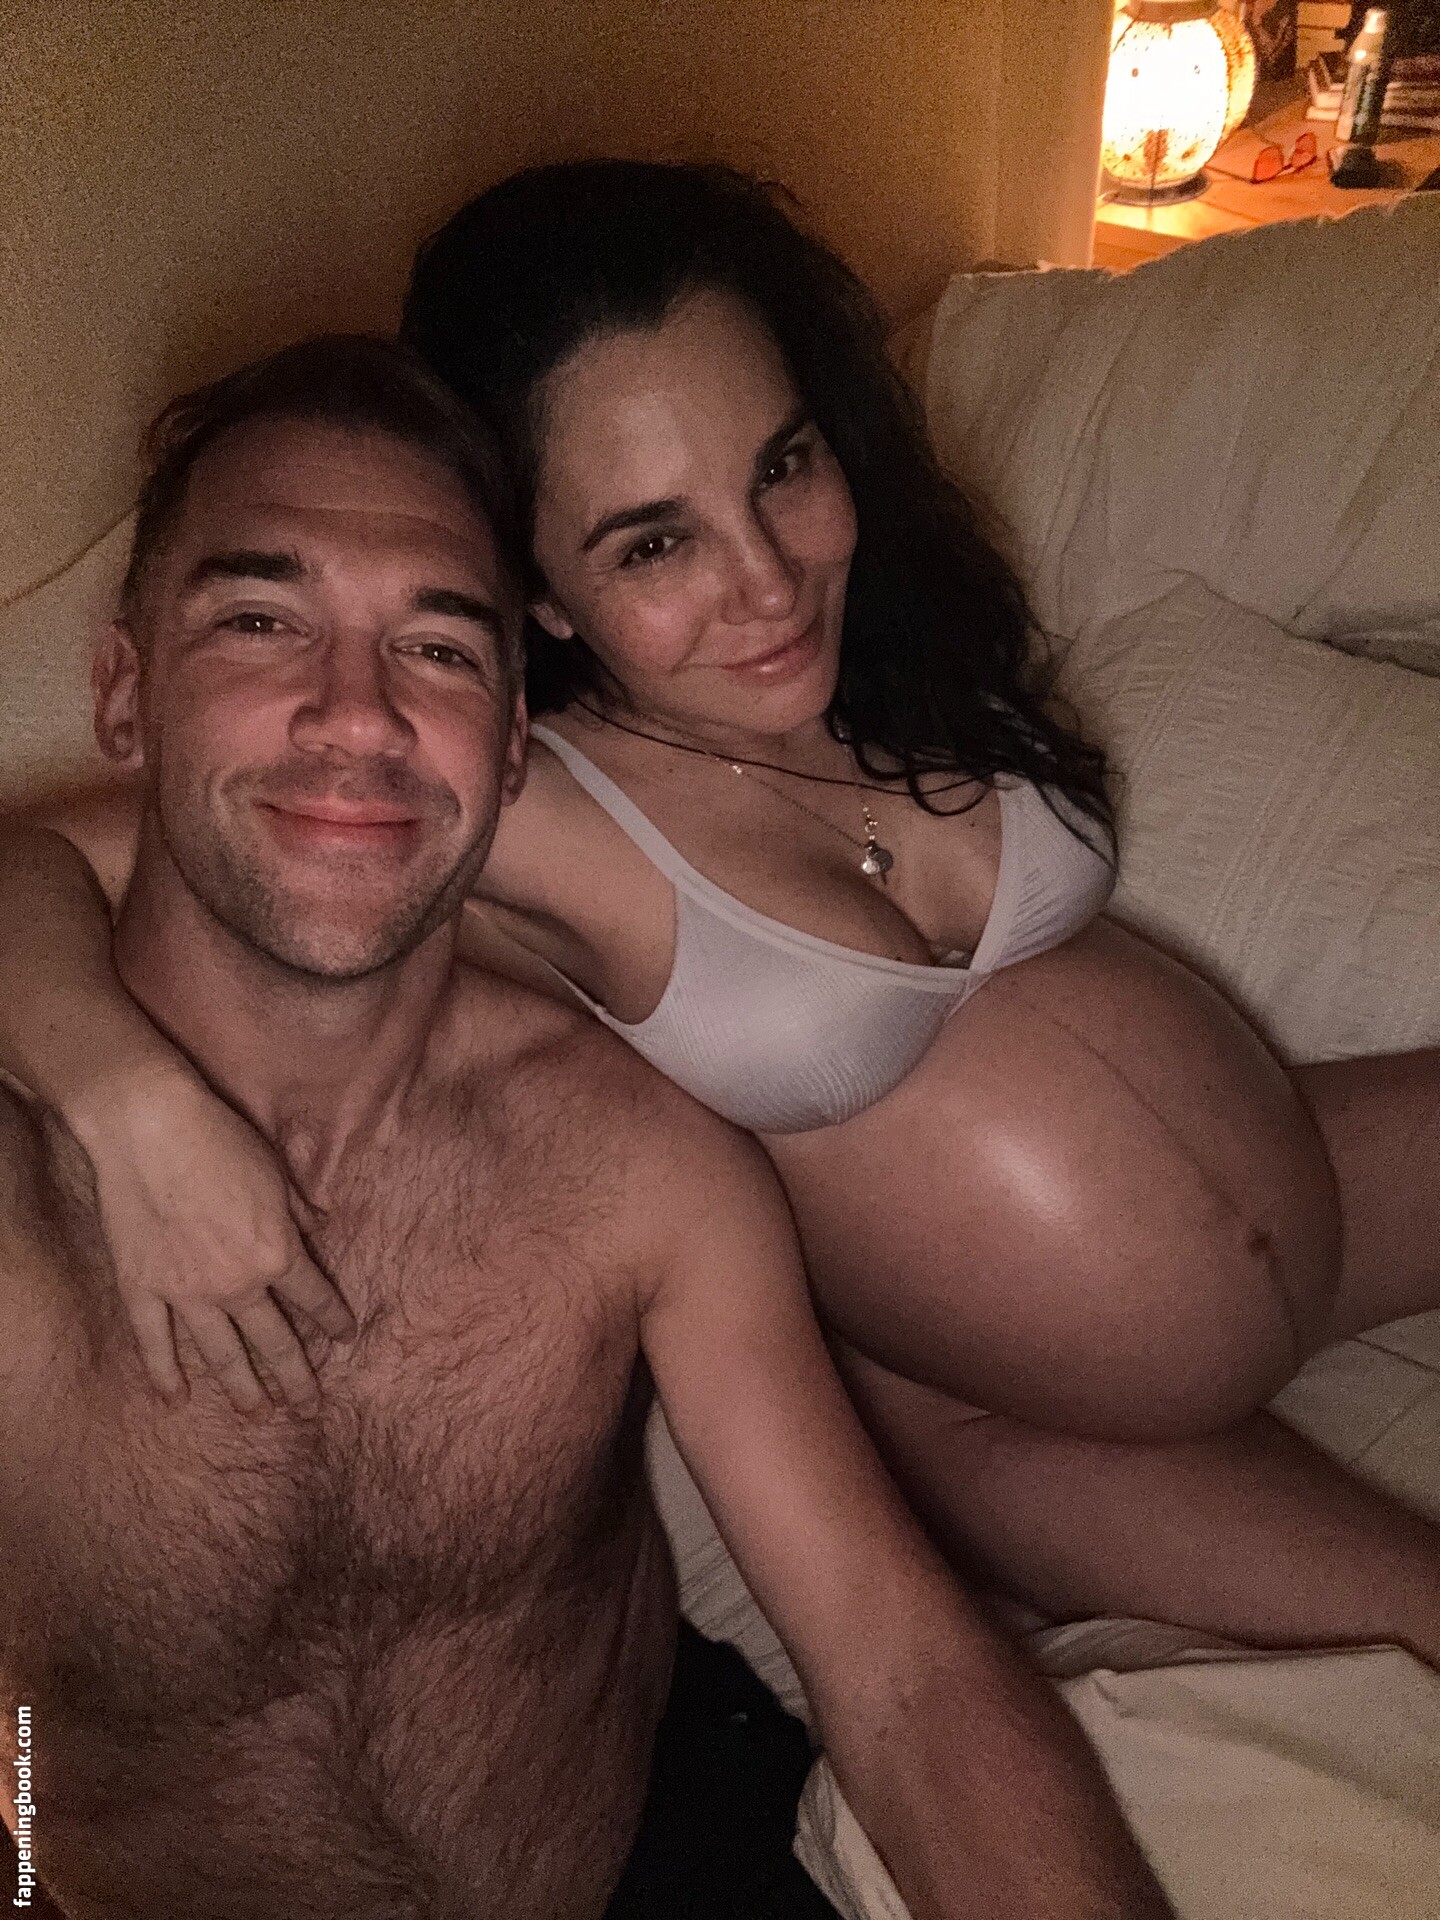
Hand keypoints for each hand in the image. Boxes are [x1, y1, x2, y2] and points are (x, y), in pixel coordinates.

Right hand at [71, 1063, 355, 1412]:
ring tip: (257, 1414)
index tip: (345, 1339)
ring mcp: (187, 1292)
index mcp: (277, 1252)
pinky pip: (155, 1342)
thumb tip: (321, 1228)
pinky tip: (176, 1400)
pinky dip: (165, 1374)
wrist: (150, 1128)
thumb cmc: (220, 1140)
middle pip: (275, 1341)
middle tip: (309, 1405)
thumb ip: (299, 1211)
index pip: (315, 1298)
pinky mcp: (142, 1288)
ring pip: (221, 1353)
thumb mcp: (277, 1173)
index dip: (334, 1320)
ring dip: (243, 1388)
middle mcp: (238, 1283)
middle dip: (297, 1377)